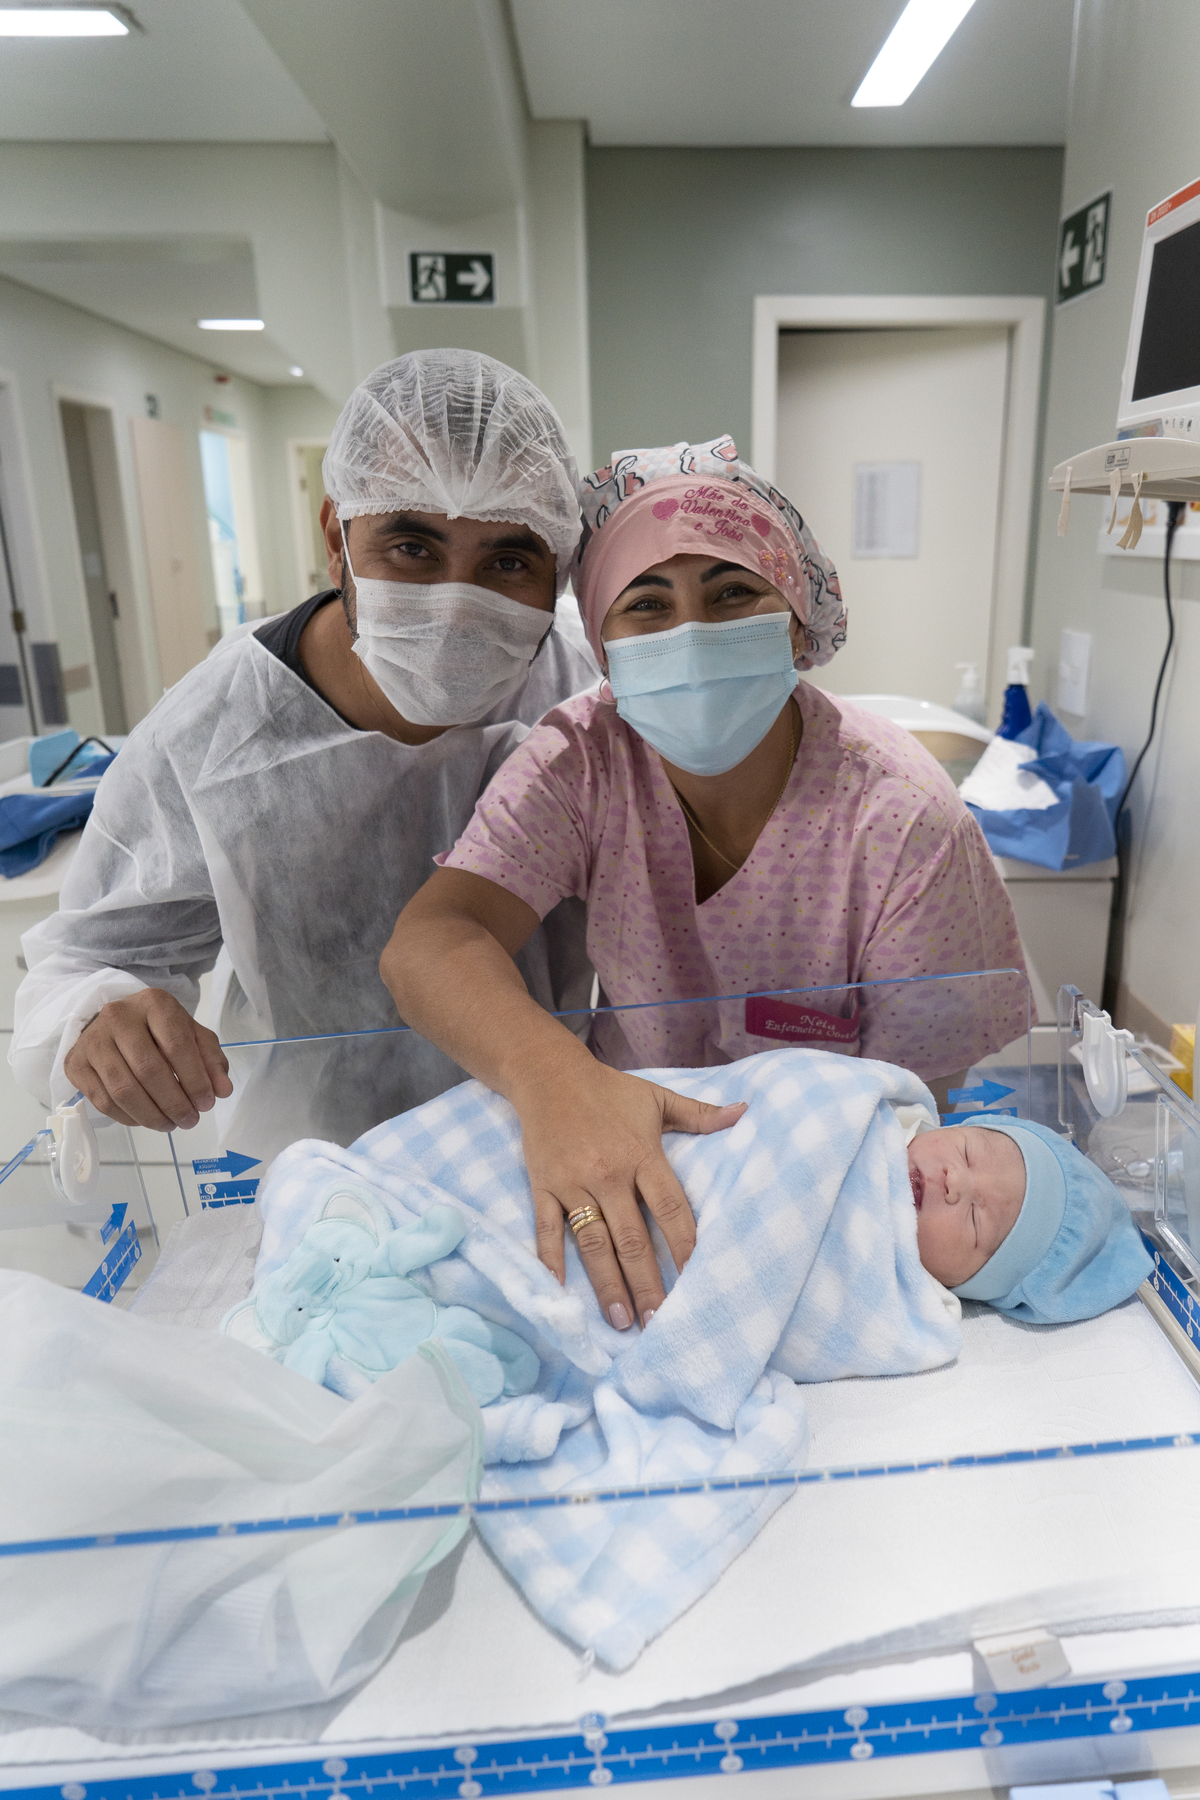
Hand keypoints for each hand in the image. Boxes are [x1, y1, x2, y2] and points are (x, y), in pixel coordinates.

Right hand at [63, 989, 232, 1130]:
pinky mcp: (75, 1063)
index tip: (207, 1103)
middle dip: (174, 1103)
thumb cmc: (159, 1030)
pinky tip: (146, 1120)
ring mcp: (92, 1040)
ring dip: (151, 1115)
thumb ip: (211, 1060)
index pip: (176, 1045)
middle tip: (190, 1121)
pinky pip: (103, 1101)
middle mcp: (118, 1016)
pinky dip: (128, 1117)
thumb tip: (222, 1089)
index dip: (195, 1080)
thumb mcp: (192, 1035)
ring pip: (123, 1089)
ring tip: (170, 1125)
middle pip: (149, 1070)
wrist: (115, 1022)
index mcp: (154, 1003)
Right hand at [518, 1058, 745, 1330]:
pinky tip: (561, 1292)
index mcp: (641, 1155)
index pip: (671, 1208)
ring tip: (621, 1320)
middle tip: (659, 1322)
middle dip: (646, 1283)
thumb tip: (745, 1112)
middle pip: (631, 1238)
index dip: (684, 1246)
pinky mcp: (543, 1186)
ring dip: (607, 1283)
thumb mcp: (657, 1098)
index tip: (696, 1280)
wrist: (548, 1073)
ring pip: (592, 1243)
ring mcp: (573, 1183)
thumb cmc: (609, 1089)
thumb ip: (699, 1114)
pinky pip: (546, 1229)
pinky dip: (550, 1260)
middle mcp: (608, 1174)